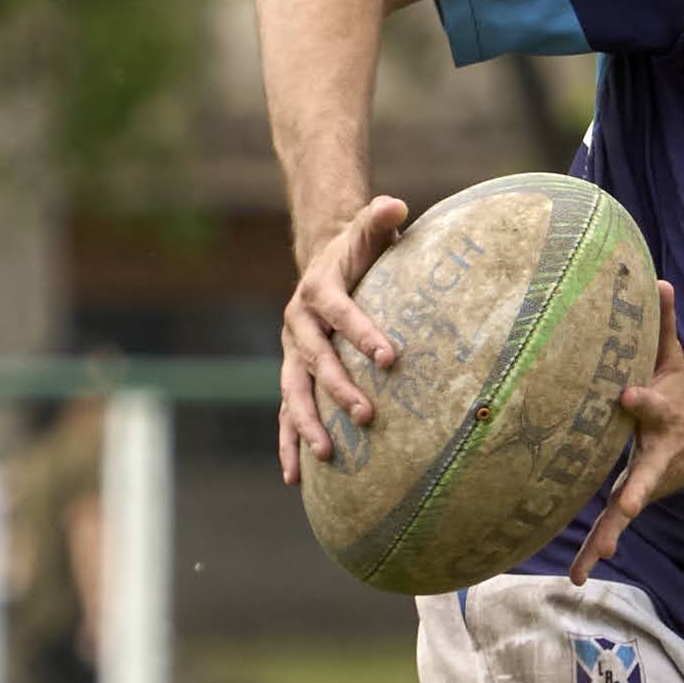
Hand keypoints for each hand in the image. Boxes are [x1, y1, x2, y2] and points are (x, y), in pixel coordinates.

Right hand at [279, 195, 410, 480]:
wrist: (326, 261)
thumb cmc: (360, 251)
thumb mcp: (369, 231)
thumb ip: (379, 219)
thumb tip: (396, 204)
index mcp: (319, 290)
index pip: (341, 312)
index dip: (363, 332)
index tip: (391, 356)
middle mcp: (298, 324)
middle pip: (315, 360)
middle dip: (339, 388)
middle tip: (368, 415)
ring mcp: (292, 353)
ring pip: (294, 393)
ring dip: (308, 425)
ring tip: (326, 456)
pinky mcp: (292, 374)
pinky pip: (287, 412)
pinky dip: (288, 444)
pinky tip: (294, 478)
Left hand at [569, 285, 683, 583]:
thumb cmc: (683, 392)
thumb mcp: (674, 359)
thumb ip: (663, 323)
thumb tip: (656, 279)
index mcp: (663, 414)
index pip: (650, 403)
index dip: (640, 398)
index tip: (626, 393)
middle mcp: (657, 453)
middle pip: (643, 473)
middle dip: (634, 488)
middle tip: (626, 504)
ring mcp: (647, 480)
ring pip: (626, 511)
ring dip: (610, 536)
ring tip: (593, 563)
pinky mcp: (636, 497)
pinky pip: (612, 527)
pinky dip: (596, 550)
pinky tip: (577, 577)